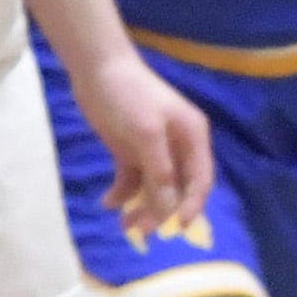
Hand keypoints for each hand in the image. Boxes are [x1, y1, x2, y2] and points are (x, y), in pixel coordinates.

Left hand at [72, 51, 212, 241]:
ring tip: (123, 224)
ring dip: (140, 207)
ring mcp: (154, 151)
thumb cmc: (129, 94)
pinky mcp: (131, 151)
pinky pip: (132, 180)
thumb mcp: (146, 132)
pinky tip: (108, 203)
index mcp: (193, 139)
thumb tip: (169, 205)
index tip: (177, 226)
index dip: (192, 205)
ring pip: (154, 189)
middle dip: (161, 211)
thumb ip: (160, 170)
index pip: (200, 181)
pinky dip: (122, 193)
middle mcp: (178, 148)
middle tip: (141, 230)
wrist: (96, 67)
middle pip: (176, 189)